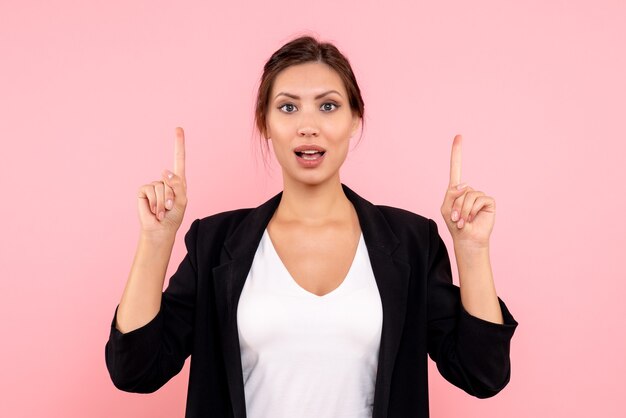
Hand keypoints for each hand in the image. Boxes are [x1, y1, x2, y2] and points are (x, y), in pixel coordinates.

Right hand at [137, 127, 187, 237]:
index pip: (179, 159)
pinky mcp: (143, 190)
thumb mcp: (181, 200)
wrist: (160, 229)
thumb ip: (177, 184)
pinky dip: (155, 202)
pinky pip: (151, 190)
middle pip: (171, 179)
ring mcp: (153, 184)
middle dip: (171, 196)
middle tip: (170, 208)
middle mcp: (165, 180)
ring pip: (161, 186)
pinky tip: (154, 210)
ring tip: (162, 210)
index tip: (178, 128)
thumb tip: (164, 170)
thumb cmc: (173, 216)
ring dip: (163, 202)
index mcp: (177, 181)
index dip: (178, 144)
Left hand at [440, 134, 494, 248]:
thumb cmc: (455, 224)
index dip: (457, 153)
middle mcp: (469, 190)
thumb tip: (465, 184)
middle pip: (460, 188)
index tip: (459, 136)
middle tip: (456, 218)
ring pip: (469, 195)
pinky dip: (473, 210)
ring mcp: (480, 195)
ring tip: (463, 221)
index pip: (456, 168)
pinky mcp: (489, 202)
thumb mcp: (446, 208)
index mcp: (457, 189)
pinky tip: (473, 218)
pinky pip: (479, 200)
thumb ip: (451, 193)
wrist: (467, 239)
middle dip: (456, 205)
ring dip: (463, 210)